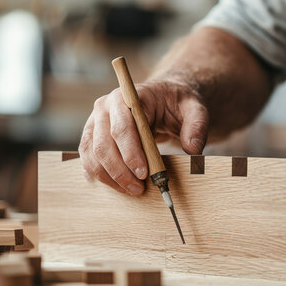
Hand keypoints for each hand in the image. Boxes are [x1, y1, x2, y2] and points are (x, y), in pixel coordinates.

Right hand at [79, 79, 208, 194]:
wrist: (163, 99)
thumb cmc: (177, 104)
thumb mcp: (195, 109)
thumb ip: (197, 125)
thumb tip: (193, 149)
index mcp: (129, 96)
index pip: (123, 126)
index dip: (130, 152)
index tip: (143, 173)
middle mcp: (106, 106)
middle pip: (103, 143)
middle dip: (120, 171)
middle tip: (139, 188)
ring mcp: (95, 120)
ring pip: (93, 154)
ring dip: (110, 177)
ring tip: (132, 190)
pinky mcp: (92, 135)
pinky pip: (88, 158)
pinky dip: (99, 174)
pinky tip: (114, 185)